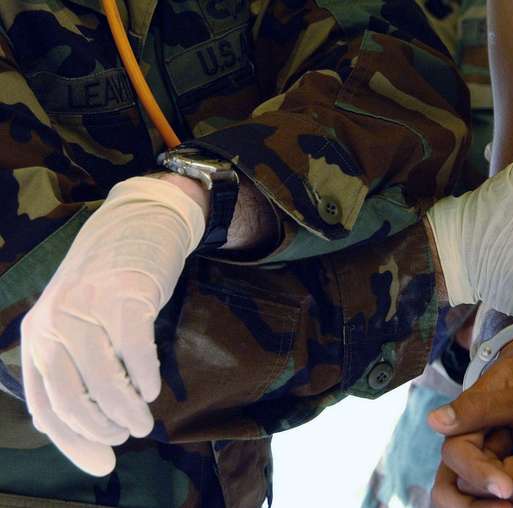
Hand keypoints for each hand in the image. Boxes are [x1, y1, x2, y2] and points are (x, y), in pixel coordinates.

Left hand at [21, 176, 204, 475]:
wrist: (138, 222)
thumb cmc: (109, 279)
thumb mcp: (75, 319)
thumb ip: (73, 364)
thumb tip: (82, 428)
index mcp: (37, 336)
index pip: (46, 406)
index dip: (74, 442)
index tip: (105, 463)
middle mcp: (53, 324)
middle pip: (72, 399)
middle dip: (102, 429)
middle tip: (129, 437)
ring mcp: (87, 310)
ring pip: (105, 382)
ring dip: (127, 411)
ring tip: (145, 422)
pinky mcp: (123, 298)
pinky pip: (134, 353)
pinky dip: (145, 378)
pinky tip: (153, 389)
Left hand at [432, 395, 512, 507]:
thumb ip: (477, 410)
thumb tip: (432, 420)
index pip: (463, 478)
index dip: (469, 450)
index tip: (496, 435)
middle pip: (468, 500)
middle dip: (474, 470)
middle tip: (498, 447)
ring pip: (484, 506)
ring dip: (484, 484)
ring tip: (508, 457)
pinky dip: (500, 494)